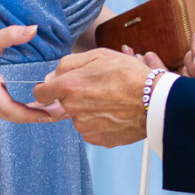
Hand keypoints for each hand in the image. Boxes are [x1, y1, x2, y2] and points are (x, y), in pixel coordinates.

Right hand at [0, 25, 49, 123]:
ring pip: (12, 117)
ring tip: (54, 108)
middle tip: (63, 111)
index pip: (15, 111)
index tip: (55, 114)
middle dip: (40, 116)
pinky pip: (7, 113)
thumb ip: (10, 35)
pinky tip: (36, 106)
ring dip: (32, 115)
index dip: (36, 115)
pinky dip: (23, 112)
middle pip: (17, 117)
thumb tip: (34, 29)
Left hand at [33, 48, 152, 146]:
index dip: (48, 88)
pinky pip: (91, 129)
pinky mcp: (97, 139)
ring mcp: (85, 127)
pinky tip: (113, 112)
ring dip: (87, 110)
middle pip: (61, 105)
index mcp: (70, 87)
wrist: (154, 101)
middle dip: (73, 97)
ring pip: (77, 117)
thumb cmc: (130, 76)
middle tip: (96, 89)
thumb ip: (68, 63)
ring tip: (110, 100)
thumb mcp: (99, 55)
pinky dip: (99, 122)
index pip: (40, 93)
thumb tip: (51, 76)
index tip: (57, 87)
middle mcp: (73, 109)